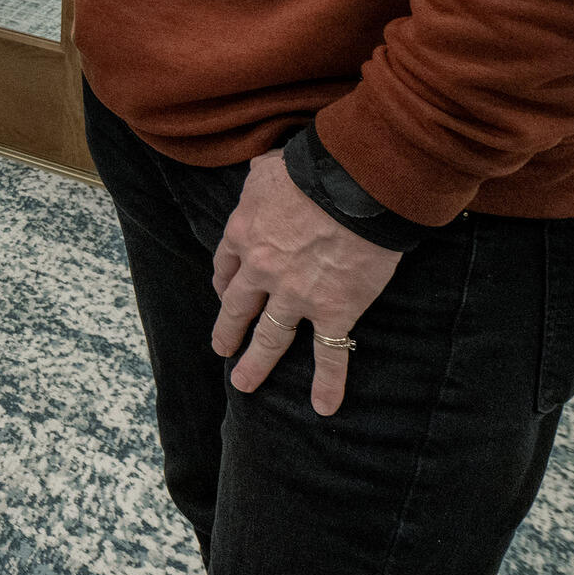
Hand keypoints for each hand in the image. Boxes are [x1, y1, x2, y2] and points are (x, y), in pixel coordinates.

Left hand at [210, 150, 402, 415]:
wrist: (352, 186)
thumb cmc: (311, 169)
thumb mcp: (268, 168)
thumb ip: (260, 181)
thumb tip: (263, 177)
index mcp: (243, 234)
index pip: (226, 266)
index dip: (225, 282)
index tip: (224, 292)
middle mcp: (262, 270)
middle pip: (237, 307)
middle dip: (228, 331)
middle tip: (221, 350)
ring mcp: (295, 295)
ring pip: (270, 337)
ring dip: (257, 363)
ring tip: (244, 383)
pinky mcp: (334, 310)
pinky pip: (330, 354)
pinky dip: (329, 383)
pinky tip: (324, 407)